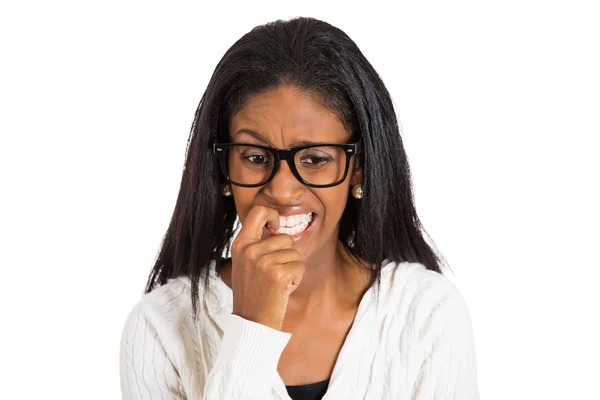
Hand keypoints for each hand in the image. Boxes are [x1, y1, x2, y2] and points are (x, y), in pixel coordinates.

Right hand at [230, 205, 305, 330]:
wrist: (251, 322)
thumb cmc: (252, 293)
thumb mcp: (245, 263)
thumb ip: (256, 244)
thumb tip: (275, 225)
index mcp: (240, 244)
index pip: (258, 211)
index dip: (272, 214)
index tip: (276, 225)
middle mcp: (250, 249)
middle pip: (284, 237)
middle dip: (286, 255)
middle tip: (273, 274)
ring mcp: (263, 261)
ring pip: (294, 253)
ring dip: (291, 269)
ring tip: (276, 283)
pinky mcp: (278, 273)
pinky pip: (300, 267)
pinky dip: (296, 279)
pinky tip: (282, 290)